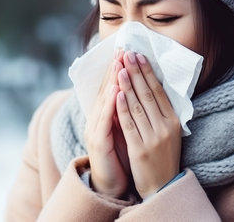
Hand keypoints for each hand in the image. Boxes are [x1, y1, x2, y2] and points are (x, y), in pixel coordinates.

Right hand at [84, 51, 128, 197]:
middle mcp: (96, 119)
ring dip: (111, 82)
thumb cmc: (121, 155)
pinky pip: (104, 120)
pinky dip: (110, 105)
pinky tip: (116, 91)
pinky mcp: (98, 142)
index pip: (111, 87)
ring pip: (104, 101)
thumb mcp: (125, 129)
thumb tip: (138, 91)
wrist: (111, 183)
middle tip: (122, 50)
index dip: (118, 70)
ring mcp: (95, 129)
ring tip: (119, 64)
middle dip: (114, 69)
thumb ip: (128, 111)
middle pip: (106, 90)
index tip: (126, 52)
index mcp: (104, 115)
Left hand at [116, 51, 181, 198]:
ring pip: (138, 106)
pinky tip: (117, 93)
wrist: (162, 186)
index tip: (139, 55)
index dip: (148, 72)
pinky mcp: (140, 149)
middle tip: (127, 53)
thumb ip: (162, 112)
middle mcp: (166, 127)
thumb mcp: (169, 133)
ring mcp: (153, 138)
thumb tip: (152, 86)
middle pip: (148, 94)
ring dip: (127, 85)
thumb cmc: (163, 156)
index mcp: (174, 121)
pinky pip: (129, 124)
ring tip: (120, 67)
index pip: (159, 91)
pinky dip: (122, 107)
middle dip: (136, 72)